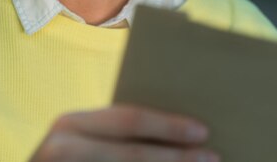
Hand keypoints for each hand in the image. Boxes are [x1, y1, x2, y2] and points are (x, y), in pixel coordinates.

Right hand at [29, 104, 218, 161]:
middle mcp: (63, 147)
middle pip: (132, 153)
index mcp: (71, 124)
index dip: (168, 126)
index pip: (128, 119)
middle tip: (214, 158)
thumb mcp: (84, 141)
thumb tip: (180, 134)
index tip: (203, 131)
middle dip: (176, 157)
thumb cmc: (70, 158)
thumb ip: (118, 136)